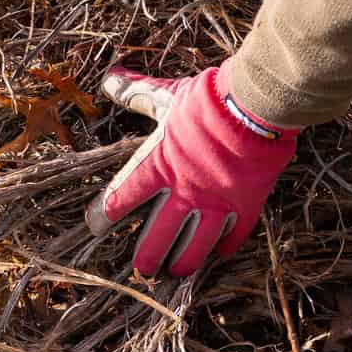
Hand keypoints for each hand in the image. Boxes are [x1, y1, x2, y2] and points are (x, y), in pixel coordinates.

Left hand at [86, 60, 298, 277]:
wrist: (255, 107)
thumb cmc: (208, 101)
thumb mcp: (166, 96)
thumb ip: (137, 93)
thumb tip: (110, 79)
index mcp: (158, 167)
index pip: (121, 199)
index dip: (103, 216)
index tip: (95, 226)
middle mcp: (183, 192)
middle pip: (156, 237)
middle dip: (146, 257)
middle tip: (141, 269)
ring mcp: (215, 203)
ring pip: (194, 247)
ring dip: (182, 262)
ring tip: (174, 273)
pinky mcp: (246, 206)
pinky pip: (233, 236)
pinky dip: (225, 247)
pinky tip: (219, 254)